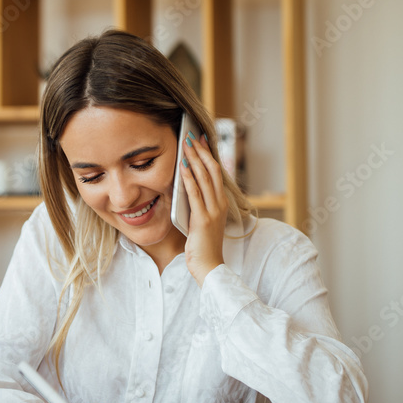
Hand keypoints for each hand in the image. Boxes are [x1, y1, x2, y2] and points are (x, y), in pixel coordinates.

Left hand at [180, 132, 227, 286]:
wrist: (208, 267)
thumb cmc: (202, 246)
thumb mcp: (200, 220)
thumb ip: (196, 204)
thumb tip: (183, 185)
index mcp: (221, 203)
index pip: (216, 173)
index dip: (208, 155)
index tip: (199, 141)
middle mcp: (220, 204)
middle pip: (212, 170)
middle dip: (201, 152)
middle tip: (191, 136)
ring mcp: (213, 211)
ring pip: (205, 178)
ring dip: (194, 160)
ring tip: (185, 145)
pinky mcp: (203, 219)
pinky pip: (195, 194)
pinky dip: (188, 178)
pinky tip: (181, 167)